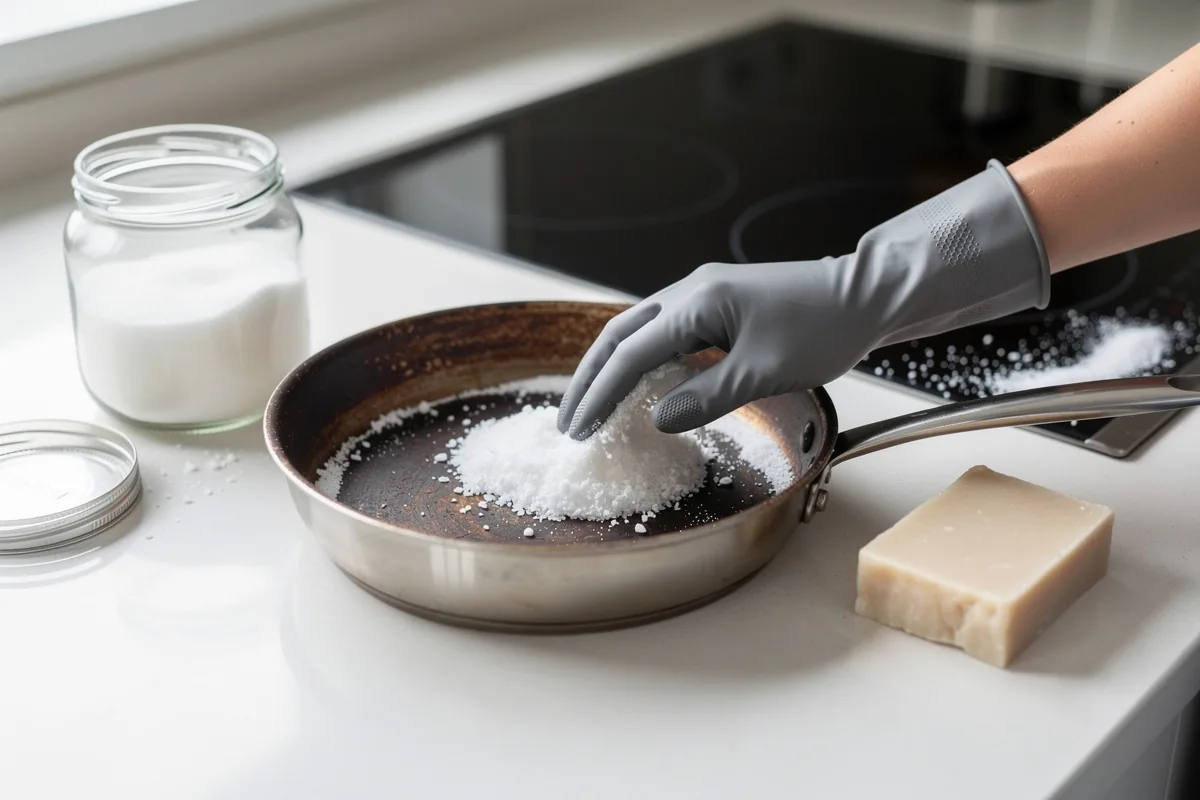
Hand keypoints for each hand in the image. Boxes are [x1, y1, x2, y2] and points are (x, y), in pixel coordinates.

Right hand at [557, 160, 1050, 438]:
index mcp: (697, 303)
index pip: (631, 354)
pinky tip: (636, 387)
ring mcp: (702, 294)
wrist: (867, 295)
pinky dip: (639, 361)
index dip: (600, 394)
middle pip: (619, 336)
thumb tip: (657, 419)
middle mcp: (690, 292)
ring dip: (610, 369)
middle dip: (590, 380)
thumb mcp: (764, 372)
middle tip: (568, 422)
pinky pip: (663, 333)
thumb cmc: (822, 330)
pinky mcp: (716, 304)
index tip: (577, 429)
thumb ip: (706, 398)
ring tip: (590, 407)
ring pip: (637, 332)